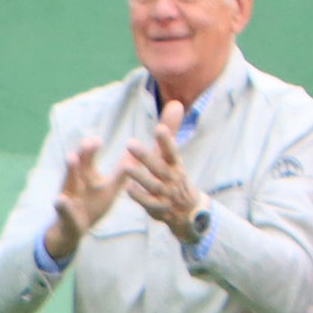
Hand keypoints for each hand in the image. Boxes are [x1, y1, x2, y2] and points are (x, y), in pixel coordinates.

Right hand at [45, 136, 125, 262]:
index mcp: (86, 178)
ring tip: (71, 158)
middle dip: (82, 155)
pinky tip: (59, 200)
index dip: (91, 151)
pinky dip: (62, 205)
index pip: (88, 161)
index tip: (97, 139)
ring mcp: (69, 198)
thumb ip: (121, 173)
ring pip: (68, 183)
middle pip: (78, 167)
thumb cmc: (92, 206)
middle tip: (86, 142)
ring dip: (70, 171)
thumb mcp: (109, 189)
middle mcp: (75, 184)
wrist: (74, 230)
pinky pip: (63, 210)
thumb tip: (136, 156)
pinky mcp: (65, 215)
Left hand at [116, 112, 202, 238]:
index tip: (159, 129)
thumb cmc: (173, 175)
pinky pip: (148, 202)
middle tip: (130, 143)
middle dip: (146, 156)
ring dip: (140, 176)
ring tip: (126, 166)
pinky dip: (140, 196)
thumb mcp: (172, 155)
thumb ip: (170, 131)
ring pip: (153, 184)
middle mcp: (172, 178)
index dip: (167, 141)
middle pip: (159, 167)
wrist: (186, 209)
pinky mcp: (158, 208)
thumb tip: (175, 103)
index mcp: (175, 164)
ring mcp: (166, 194)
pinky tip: (127, 189)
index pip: (172, 151)